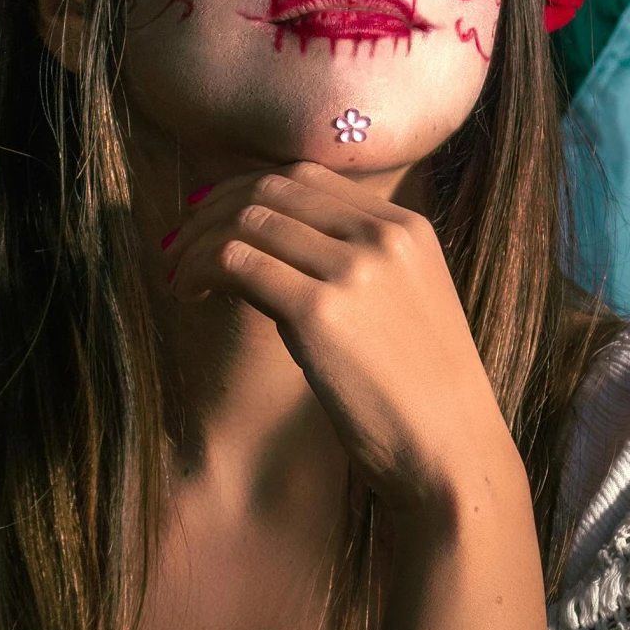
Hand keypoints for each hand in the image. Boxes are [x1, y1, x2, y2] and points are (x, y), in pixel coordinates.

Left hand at [163, 166, 518, 515]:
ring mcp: (351, 270)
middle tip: (179, 239)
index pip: (310, 177)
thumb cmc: (425, 396)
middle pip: (273, 190)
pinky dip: (200, 270)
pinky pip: (237, 262)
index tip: (213, 213)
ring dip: (198, 242)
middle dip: (214, 209)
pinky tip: (188, 294)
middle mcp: (382, 236)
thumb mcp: (410, 304)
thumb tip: (283, 250)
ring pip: (248, 221)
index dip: (249, 188)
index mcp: (408, 228)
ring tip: (177, 272)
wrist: (451, 452)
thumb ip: (365, 265)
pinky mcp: (318, 311)